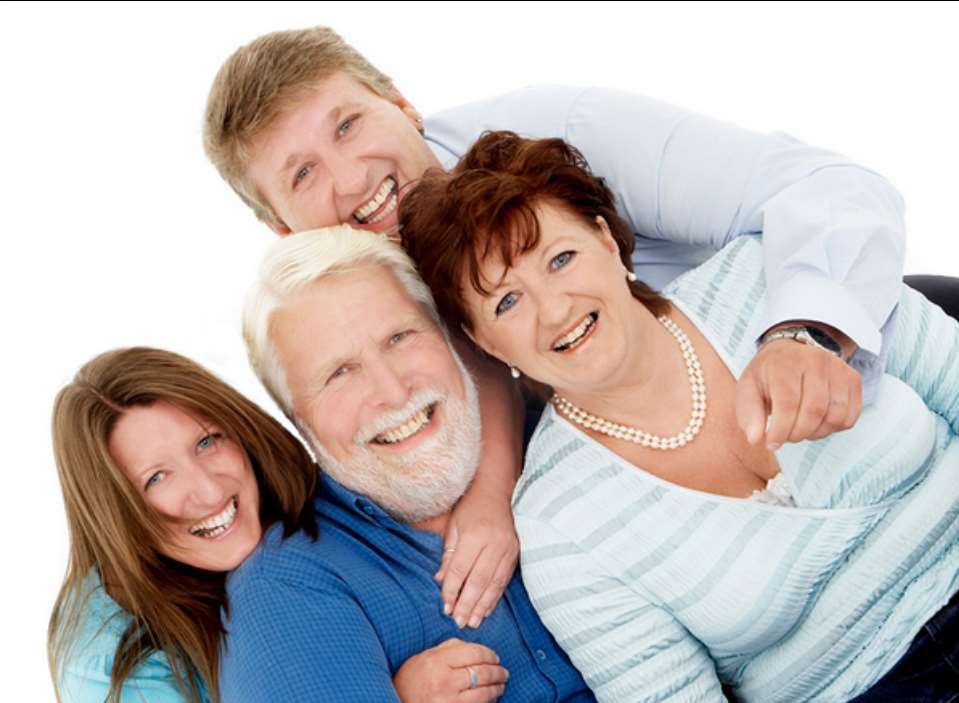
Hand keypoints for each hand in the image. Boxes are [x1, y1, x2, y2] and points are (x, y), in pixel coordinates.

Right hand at [393, 638, 508, 702]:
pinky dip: (488, 701)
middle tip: (503, 672)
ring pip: (483, 693)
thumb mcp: (425, 657)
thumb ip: (448, 647)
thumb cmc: (411, 680)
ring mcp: (448, 701)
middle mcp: (444, 680)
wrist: (397, 702)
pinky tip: (491, 697)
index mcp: (437, 661)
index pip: (473, 652)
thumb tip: (472, 646)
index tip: (495, 657)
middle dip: (497, 672)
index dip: (489, 654)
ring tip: (500, 685)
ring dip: (496, 688)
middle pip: (481, 673)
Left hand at [436, 488, 518, 629]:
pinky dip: (495, 597)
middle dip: (467, 604)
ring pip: (494, 584)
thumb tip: (440, 581)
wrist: (495, 492)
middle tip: (459, 622)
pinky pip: (504, 580)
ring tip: (473, 622)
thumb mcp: (453, 527)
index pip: (461, 569)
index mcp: (474, 535)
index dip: (452, 590)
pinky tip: (487, 610)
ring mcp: (507, 549)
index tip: (445, 607)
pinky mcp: (515, 554)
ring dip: (482, 606)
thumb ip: (448, 555)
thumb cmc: (469, 509)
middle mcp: (493, 543)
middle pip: (478, 580)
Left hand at [736, 338, 862, 448]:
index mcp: (785, 363)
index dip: (781, 430)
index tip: (772, 444)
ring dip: (817, 433)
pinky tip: (818, 423)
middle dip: (798, 434)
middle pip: (814, 411)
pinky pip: (850, 416)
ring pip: (835, 416)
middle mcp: (815, 361)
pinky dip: (834, 428)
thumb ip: (749, 414)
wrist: (790, 352)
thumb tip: (755, 439)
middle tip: (786, 437)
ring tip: (801, 429)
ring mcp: (838, 368)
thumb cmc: (768, 375)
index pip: (788, 404)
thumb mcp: (748, 389)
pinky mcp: (853, 378)